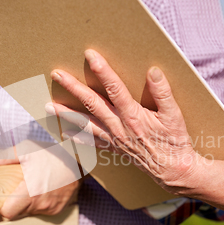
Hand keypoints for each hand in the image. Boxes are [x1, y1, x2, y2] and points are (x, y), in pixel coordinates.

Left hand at [0, 155, 80, 219]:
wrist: (81, 162)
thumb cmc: (53, 155)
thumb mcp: (29, 151)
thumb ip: (6, 157)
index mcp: (30, 192)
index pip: (8, 214)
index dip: (2, 208)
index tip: (1, 199)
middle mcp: (40, 204)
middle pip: (17, 213)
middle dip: (14, 204)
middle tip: (15, 189)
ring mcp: (50, 209)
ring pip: (30, 213)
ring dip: (27, 203)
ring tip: (32, 186)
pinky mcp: (58, 210)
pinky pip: (42, 211)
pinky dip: (40, 203)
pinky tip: (44, 190)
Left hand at [47, 49, 200, 193]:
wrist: (173, 169)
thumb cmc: (175, 141)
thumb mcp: (174, 115)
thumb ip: (163, 92)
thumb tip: (153, 70)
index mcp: (133, 115)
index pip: (114, 88)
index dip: (102, 70)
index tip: (90, 55)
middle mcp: (119, 126)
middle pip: (92, 103)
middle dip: (74, 87)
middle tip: (57, 74)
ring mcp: (114, 138)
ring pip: (86, 124)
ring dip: (66, 114)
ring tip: (48, 105)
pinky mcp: (114, 148)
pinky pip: (92, 142)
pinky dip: (77, 138)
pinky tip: (65, 133)